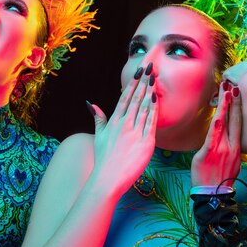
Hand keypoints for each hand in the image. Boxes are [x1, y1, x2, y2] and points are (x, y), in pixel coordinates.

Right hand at [87, 64, 158, 196]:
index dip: (132, 83)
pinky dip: (154, 109)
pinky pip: (151, 122)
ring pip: (144, 107)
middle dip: (143, 82)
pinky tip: (156, 99)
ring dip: (150, 91)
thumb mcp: (99, 135)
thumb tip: (90, 103)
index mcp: (114, 122)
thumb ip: (98, 118)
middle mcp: (124, 124)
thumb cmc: (103, 159)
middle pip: (136, 98)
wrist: (108, 179)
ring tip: (155, 78)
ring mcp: (135, 132)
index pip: (124, 98)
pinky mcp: (145, 142)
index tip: (139, 72)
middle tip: (150, 68)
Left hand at [191, 82, 241, 186]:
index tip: (236, 92)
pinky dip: (216, 123)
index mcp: (236, 148)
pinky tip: (217, 113)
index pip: (238, 123)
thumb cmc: (219, 180)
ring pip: (223, 123)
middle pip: (234, 119)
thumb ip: (229, 149)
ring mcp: (221, 149)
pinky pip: (212, 135)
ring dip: (224, 106)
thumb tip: (226, 138)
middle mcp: (231, 146)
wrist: (214, 196)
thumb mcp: (231, 164)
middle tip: (231, 84)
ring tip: (224, 91)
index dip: (237, 107)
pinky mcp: (208, 153)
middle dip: (233, 101)